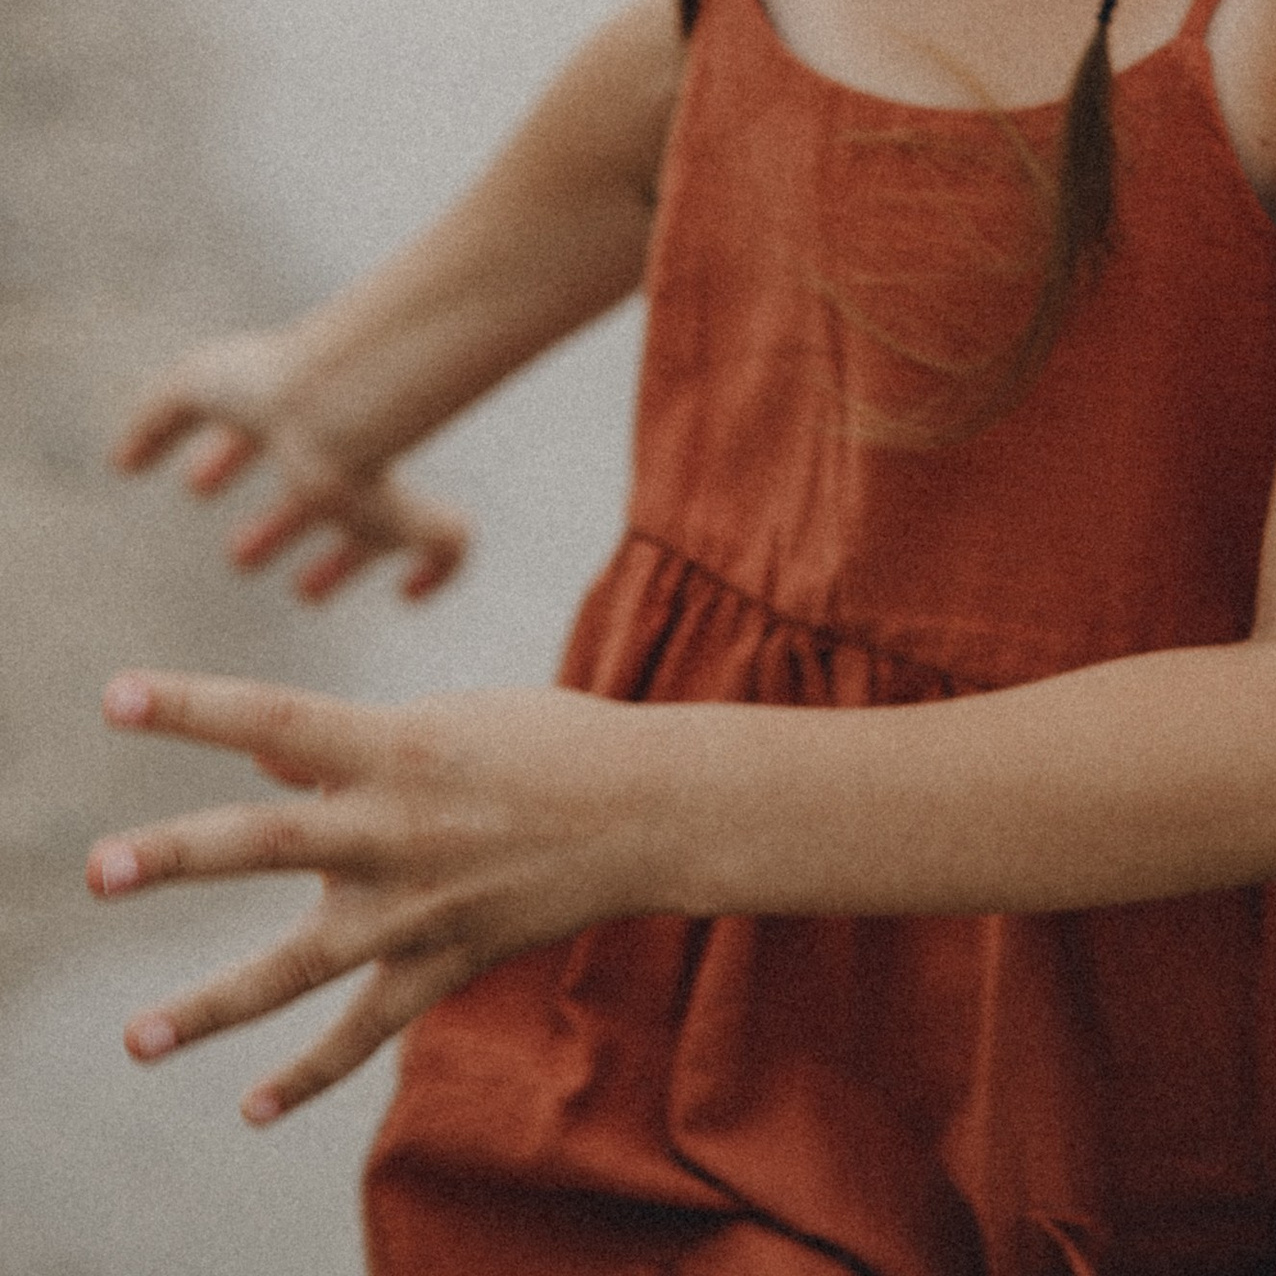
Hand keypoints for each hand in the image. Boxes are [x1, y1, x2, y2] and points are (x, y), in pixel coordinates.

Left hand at [89, 670, 656, 1121]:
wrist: (647, 810)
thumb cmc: (541, 741)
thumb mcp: (445, 719)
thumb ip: (347, 744)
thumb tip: (264, 755)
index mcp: (394, 744)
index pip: (274, 716)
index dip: (194, 707)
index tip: (115, 697)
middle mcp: (394, 827)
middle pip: (268, 842)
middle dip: (180, 856)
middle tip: (98, 870)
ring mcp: (416, 906)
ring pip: (299, 964)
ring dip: (212, 1005)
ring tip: (134, 1039)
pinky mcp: (442, 964)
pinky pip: (364, 1032)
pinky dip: (307, 1075)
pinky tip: (250, 1109)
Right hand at [115, 332, 470, 603]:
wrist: (336, 407)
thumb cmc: (271, 391)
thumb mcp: (196, 387)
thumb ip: (157, 418)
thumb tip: (123, 462)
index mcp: (286, 415)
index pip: (253, 434)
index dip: (225, 457)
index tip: (195, 486)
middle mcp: (333, 451)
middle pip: (308, 487)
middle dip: (275, 522)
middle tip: (241, 556)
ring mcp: (371, 488)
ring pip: (369, 525)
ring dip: (339, 562)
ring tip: (304, 592)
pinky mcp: (404, 519)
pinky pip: (445, 546)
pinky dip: (435, 572)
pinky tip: (411, 593)